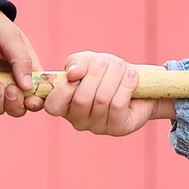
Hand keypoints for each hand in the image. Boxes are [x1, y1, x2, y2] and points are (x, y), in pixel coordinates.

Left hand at [0, 14, 46, 117]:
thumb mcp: (13, 41)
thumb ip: (22, 61)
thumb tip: (28, 86)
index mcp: (28, 73)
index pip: (37, 96)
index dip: (35, 103)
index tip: (29, 100)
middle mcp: (12, 84)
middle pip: (18, 108)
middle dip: (14, 102)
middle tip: (8, 88)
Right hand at [43, 51, 170, 136]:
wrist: (136, 80)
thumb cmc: (106, 71)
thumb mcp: (88, 60)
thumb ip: (75, 63)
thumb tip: (72, 73)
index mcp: (64, 105)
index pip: (53, 105)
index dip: (63, 89)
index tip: (77, 73)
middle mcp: (77, 120)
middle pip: (81, 100)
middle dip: (95, 75)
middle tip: (104, 63)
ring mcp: (97, 127)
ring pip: (101, 100)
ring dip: (113, 77)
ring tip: (120, 66)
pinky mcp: (118, 128)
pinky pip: (118, 105)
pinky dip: (126, 86)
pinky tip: (132, 76)